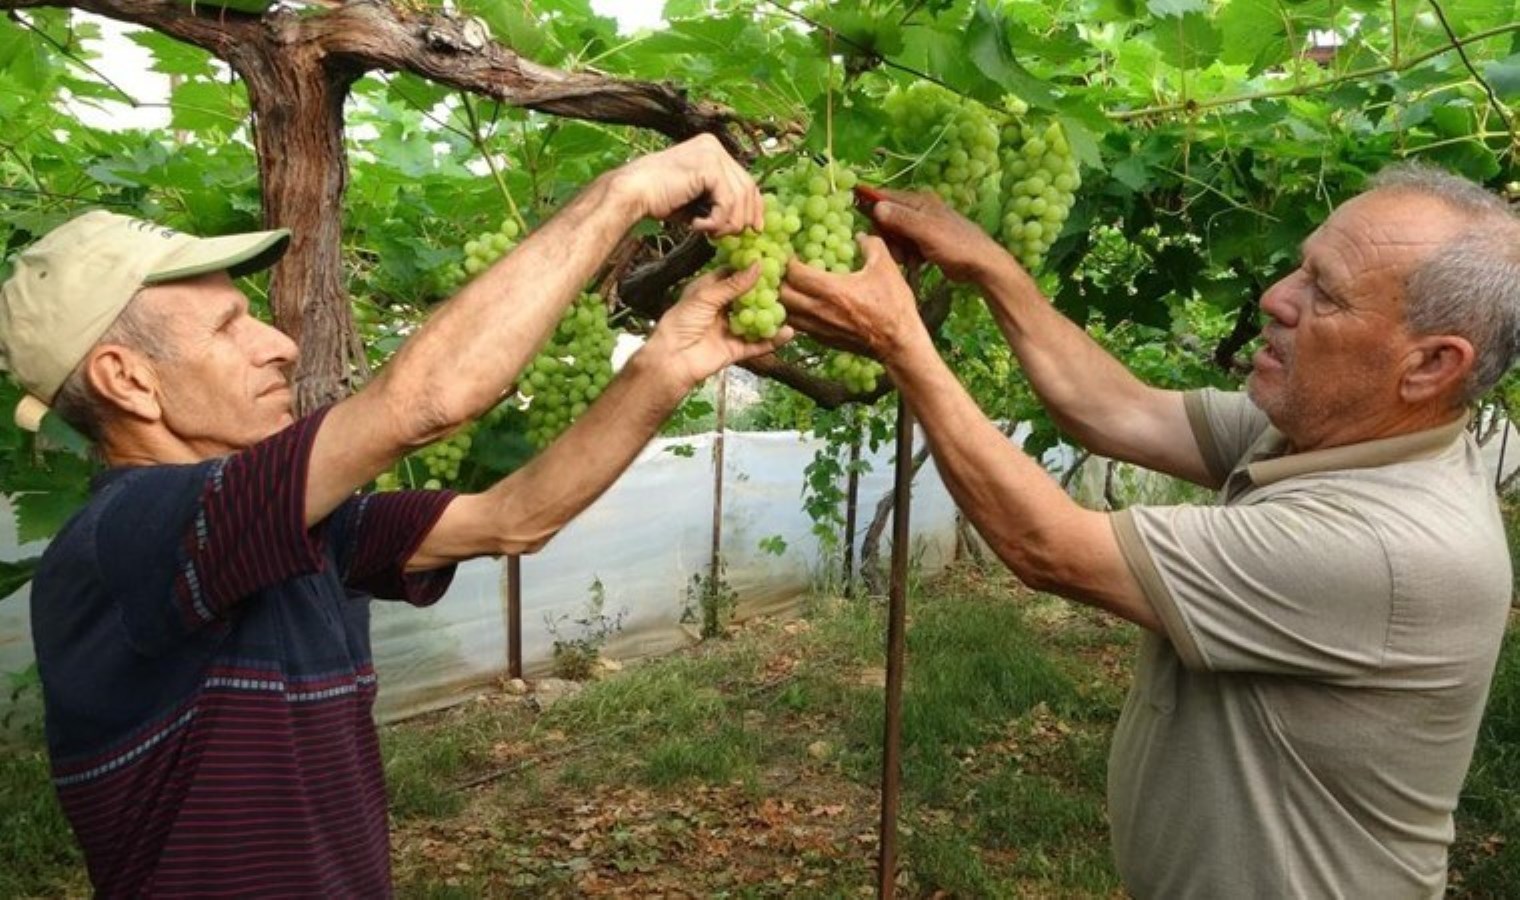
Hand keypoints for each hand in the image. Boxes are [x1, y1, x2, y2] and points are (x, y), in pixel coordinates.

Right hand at [614, 134, 763, 235]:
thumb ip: (719, 203)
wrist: (632, 193)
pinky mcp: (708, 165)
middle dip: (743, 218)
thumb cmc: (658, 198)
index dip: (753, 207)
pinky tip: (697, 225)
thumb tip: (746, 222)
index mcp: (712, 150)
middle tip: (729, 236)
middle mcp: (714, 146)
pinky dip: (716, 220)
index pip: (745, 180)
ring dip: (727, 224)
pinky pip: (727, 201)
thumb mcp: (697, 200)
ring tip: (708, 233)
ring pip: (740, 197)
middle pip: (748, 187)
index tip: (754, 229)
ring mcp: (712, 152)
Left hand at [641, 266, 793, 387]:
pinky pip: (758, 344)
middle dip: (766, 290)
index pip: (733, 275)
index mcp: (710, 291)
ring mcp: (730, 329)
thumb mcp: (706, 296)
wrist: (673, 359)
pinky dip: (773, 339)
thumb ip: (734, 284)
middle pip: (748, 297)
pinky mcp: (736, 349)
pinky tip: (789, 332)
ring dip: (772, 314)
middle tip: (788, 279)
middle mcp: (722, 309)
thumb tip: (757, 266)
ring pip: (756, 320)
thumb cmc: (681, 322)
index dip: (749, 267)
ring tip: (794, 304)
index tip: (770, 258)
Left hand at [780, 234, 924, 358]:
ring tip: (791, 288)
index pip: (794, 273)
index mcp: (832, 290)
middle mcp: (819, 310)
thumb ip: (871, 245)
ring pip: (786, 313)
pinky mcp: (822, 340)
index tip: (791, 253)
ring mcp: (819, 328)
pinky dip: (794, 315)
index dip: (788, 261)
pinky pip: (798, 326)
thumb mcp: (886, 267)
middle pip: (782, 294)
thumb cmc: (894, 305)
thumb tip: (860, 236)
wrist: (899, 343)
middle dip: (780, 280)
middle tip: (786, 270)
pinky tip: (804, 306)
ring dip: (784, 299)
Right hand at [862, 187, 1005, 282]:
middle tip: (894, 251)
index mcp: (918, 201)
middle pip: (887, 218)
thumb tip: (876, 206)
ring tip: (906, 260)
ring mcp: (921, 226)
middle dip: (886, 235)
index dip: (870, 207)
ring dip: (896, 248)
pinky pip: (905, 245)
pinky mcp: (924, 242)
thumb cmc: (956, 245)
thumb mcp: (926, 231)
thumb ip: (901, 219)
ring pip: (894, 234)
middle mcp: (918, 210)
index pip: (884, 197)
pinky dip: (905, 254)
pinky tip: (913, 263)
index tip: (863, 225)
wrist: (981, 264)